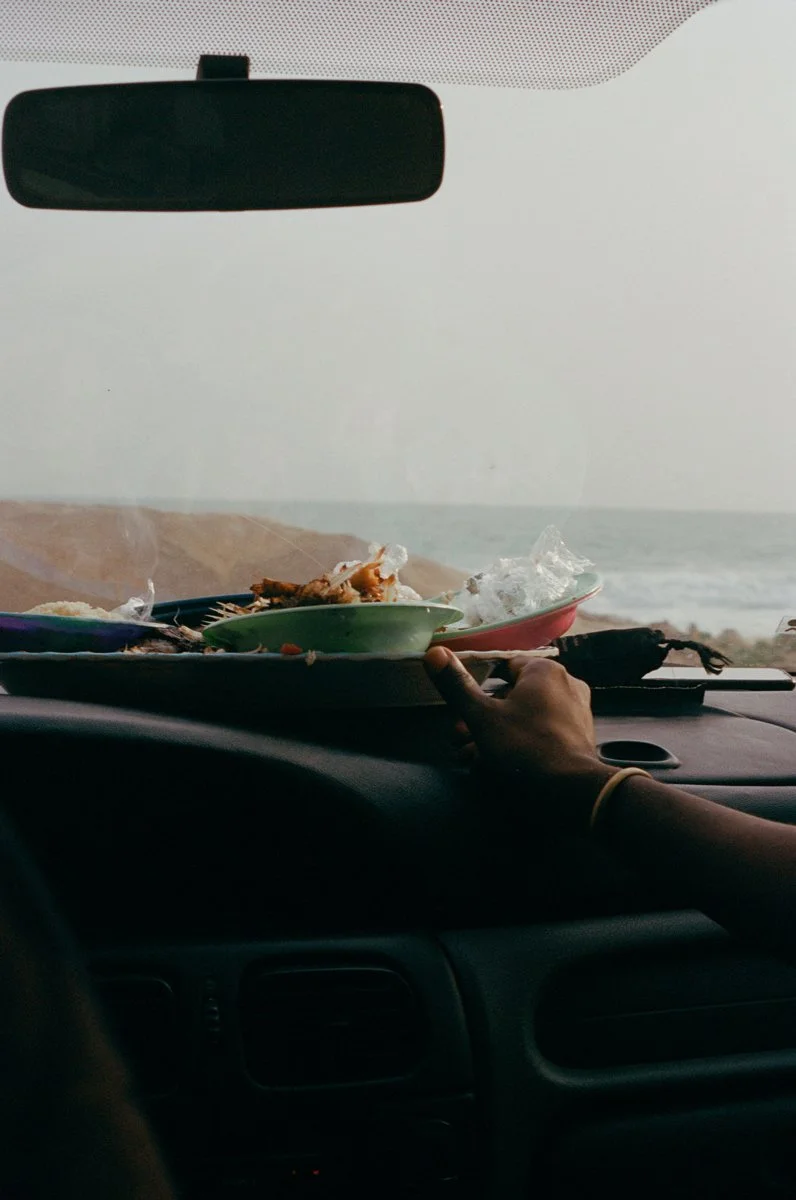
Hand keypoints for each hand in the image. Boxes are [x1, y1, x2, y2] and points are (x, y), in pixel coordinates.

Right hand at [424, 647, 615, 826]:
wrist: (571, 792)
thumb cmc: (524, 747)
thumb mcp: (482, 717)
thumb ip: (457, 685)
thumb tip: (434, 652)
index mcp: (544, 671)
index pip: (504, 665)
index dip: (478, 682)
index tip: (461, 704)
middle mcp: (566, 684)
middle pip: (513, 695)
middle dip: (482, 717)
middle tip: (459, 738)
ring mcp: (576, 712)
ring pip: (525, 717)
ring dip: (496, 733)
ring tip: (471, 757)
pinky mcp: (578, 737)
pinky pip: (541, 732)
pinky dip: (520, 743)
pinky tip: (497, 764)